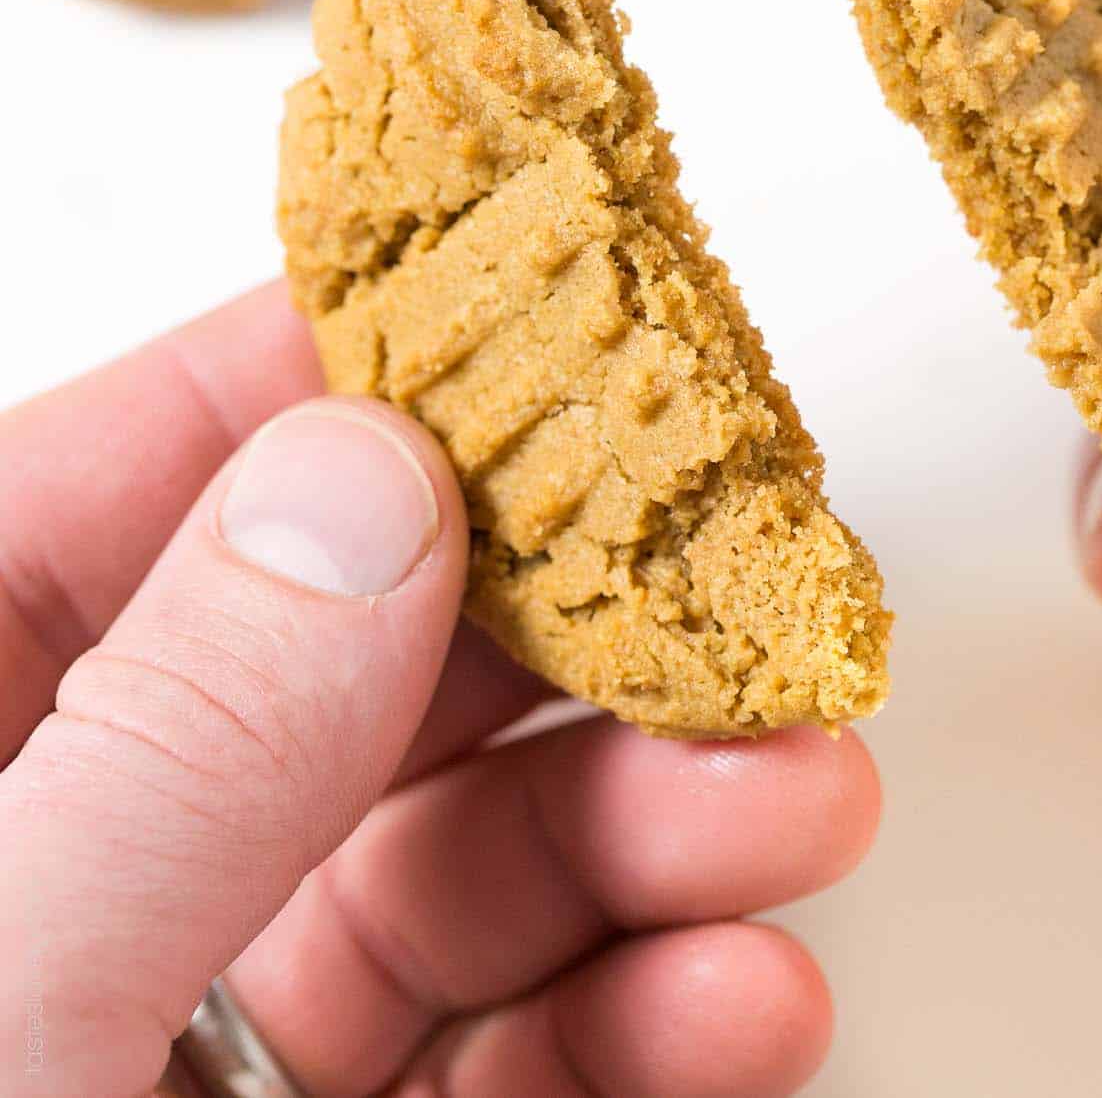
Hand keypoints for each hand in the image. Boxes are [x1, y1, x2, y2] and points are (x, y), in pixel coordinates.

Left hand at [0, 288, 879, 1097]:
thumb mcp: (8, 987)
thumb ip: (181, 739)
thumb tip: (365, 477)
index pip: (113, 487)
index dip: (322, 375)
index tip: (525, 301)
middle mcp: (77, 861)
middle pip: (348, 669)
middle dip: (572, 627)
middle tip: (737, 578)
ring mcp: (193, 1020)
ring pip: (453, 866)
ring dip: (654, 826)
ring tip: (801, 799)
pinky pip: (499, 1060)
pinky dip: (639, 1025)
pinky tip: (740, 996)